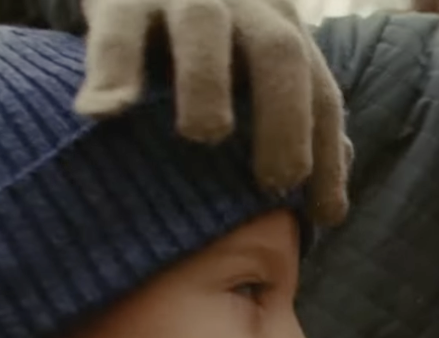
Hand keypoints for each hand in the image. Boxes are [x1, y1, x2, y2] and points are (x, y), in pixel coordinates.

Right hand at [74, 0, 350, 225]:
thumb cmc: (201, 43)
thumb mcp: (252, 65)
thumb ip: (292, 117)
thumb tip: (334, 193)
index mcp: (281, 29)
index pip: (320, 93)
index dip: (328, 155)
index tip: (324, 216)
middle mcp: (242, 5)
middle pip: (279, 53)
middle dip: (285, 120)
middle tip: (275, 182)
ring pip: (204, 24)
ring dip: (208, 83)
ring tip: (203, 135)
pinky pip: (117, 28)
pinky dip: (113, 69)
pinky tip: (104, 112)